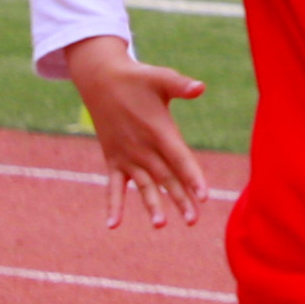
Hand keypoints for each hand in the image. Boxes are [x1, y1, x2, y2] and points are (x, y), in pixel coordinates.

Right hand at [68, 35, 209, 228]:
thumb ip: (181, 85)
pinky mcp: (113, 159)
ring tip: (160, 225)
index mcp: (158, 131)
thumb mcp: (160, 78)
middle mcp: (142, 148)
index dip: (192, 177)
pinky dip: (114, 204)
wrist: (101, 79)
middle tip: (193, 220)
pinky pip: (113, 185)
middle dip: (180, 199)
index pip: (179, 159)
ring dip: (152, 205)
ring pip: (144, 185)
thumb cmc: (137, 79)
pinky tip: (113, 225)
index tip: (204, 196)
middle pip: (165, 177)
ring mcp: (126, 155)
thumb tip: (200, 87)